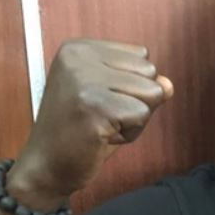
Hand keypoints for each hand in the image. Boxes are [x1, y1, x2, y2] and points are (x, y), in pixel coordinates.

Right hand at [7, 38, 173, 205]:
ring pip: (151, 93)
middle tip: (102, 117)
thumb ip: (142, 85)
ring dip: (135, 118)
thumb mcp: (112, 97)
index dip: (132, 86)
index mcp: (80, 48)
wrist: (46, 166)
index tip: (101, 101)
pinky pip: (142, 114)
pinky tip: (103, 136)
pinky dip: (131, 132)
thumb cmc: (80, 132)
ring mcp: (84, 81)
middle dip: (136, 101)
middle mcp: (79, 57)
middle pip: (150, 73)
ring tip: (103, 125)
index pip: (142, 56)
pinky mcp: (94, 107)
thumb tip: (168, 85)